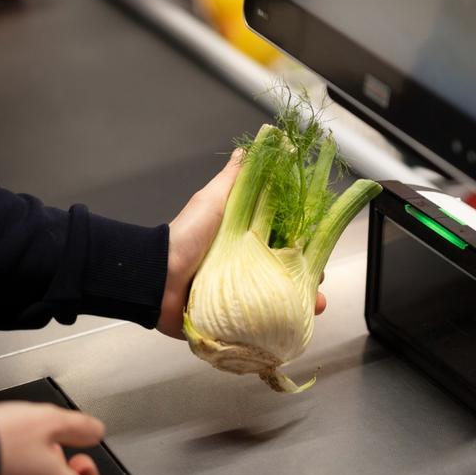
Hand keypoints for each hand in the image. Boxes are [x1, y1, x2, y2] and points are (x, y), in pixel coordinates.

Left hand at [157, 150, 326, 338]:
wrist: (158, 278)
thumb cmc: (185, 237)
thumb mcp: (212, 200)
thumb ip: (234, 178)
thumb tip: (248, 148)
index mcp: (243, 239)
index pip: (282, 242)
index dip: (302, 245)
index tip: (317, 248)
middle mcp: (244, 266)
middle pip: (285, 272)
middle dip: (306, 278)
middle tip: (317, 281)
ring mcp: (239, 294)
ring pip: (279, 299)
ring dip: (300, 303)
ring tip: (313, 304)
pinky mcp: (231, 317)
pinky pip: (260, 323)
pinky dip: (279, 325)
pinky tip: (292, 325)